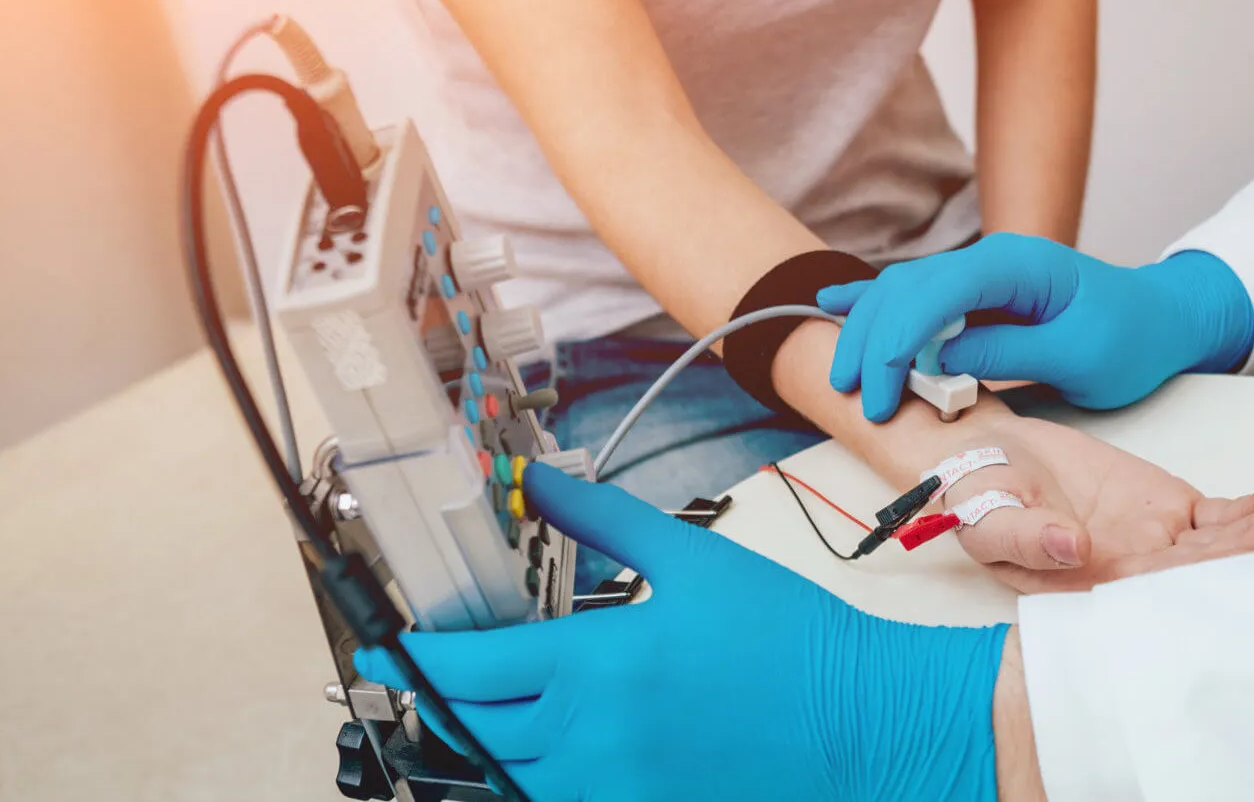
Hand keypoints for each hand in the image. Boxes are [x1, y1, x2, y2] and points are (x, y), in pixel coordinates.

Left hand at [355, 464, 1007, 801]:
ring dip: (487, 741)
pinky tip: (555, 741)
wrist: (860, 720)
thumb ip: (601, 520)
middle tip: (434, 670)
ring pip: (508, 777)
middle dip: (441, 699)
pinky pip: (559, 801)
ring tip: (492, 704)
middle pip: (471, 729)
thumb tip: (538, 484)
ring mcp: (612, 789)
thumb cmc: (788, 638)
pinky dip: (539, 774)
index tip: (392, 643)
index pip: (466, 668)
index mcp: (594, 666)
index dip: (415, 656)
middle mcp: (588, 739)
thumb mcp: (692, 559)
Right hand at [819, 233, 1253, 421]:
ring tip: (841, 374)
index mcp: (1016, 266)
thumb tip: (941, 362)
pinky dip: (876, 303)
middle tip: (850, 394)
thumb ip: (1008, 353)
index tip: (880, 394)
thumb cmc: (1131, 337)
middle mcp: (990, 260)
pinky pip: (916, 297)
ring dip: (866, 329)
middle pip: (906, 289)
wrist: (1160, 319)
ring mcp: (981, 274)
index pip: (935, 293)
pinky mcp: (978, 295)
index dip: (896, 342)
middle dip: (869, 340)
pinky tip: (834, 303)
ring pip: (903, 292)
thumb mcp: (1079, 355)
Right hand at [933, 417, 1253, 592]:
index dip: (1191, 583)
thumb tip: (1070, 547)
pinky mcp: (1171, 511)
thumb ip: (1023, 536)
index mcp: (1087, 588)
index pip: (1147, 594)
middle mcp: (1130, 574)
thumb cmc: (978, 493)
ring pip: (1220, 546)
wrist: (989, 454)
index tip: (1228, 567)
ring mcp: (1157, 543)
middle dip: (1245, 555)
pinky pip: (1221, 517)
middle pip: (1197, 572)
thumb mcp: (983, 516)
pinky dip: (1253, 509)